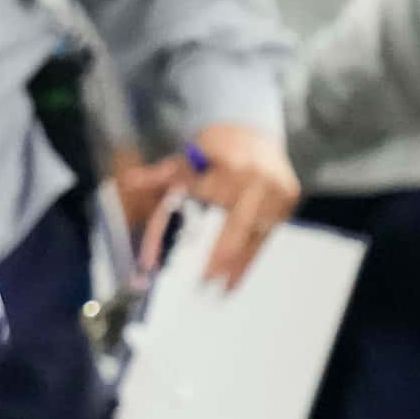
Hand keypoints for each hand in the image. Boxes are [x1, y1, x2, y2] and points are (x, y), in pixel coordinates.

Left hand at [118, 125, 300, 289]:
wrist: (249, 130)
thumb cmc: (210, 152)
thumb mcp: (182, 160)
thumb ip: (157, 175)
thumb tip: (130, 181)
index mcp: (227, 163)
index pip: (208, 207)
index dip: (198, 234)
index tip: (187, 260)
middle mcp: (254, 175)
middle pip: (234, 227)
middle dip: (220, 257)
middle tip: (205, 282)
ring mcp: (275, 187)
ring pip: (254, 235)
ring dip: (238, 265)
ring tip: (222, 288)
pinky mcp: (288, 197)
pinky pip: (268, 234)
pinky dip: (252, 256)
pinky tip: (238, 275)